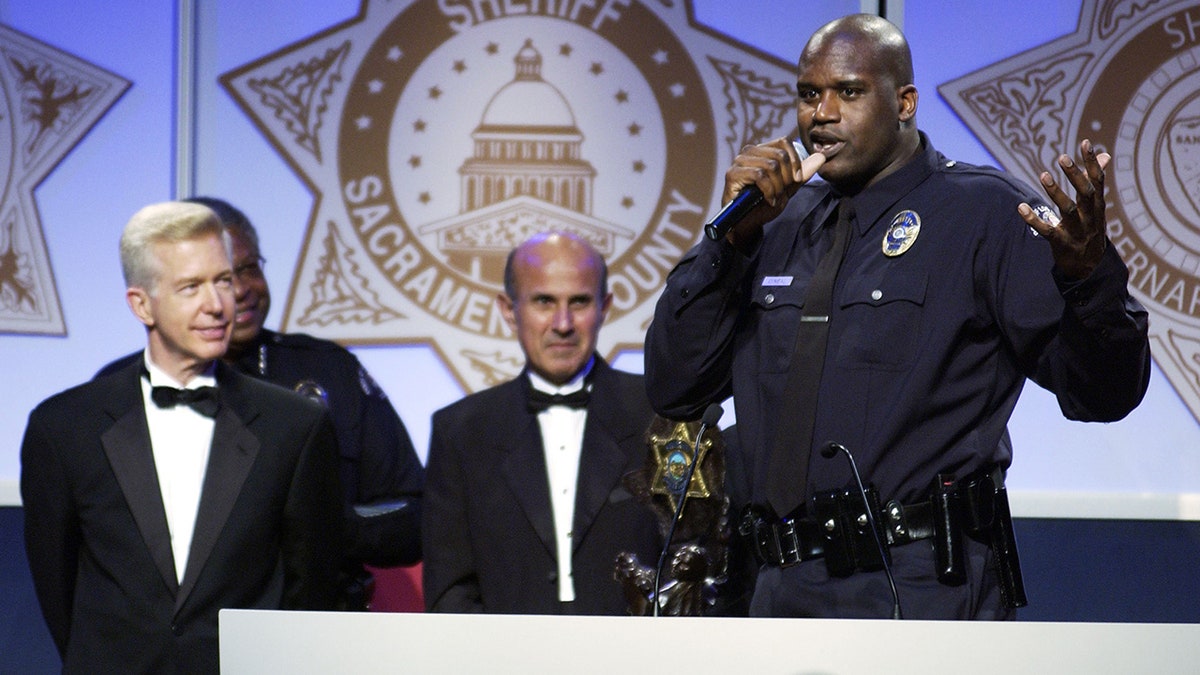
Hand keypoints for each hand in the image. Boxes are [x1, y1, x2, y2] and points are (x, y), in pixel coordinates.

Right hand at [723, 138, 825, 251]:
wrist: (748, 223)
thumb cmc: (764, 204)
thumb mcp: (788, 188)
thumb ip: (802, 172)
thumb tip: (821, 156)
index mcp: (762, 151)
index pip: (783, 142)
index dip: (795, 160)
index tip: (797, 180)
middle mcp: (749, 152)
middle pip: (779, 154)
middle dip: (787, 177)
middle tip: (783, 193)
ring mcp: (739, 162)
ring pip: (770, 165)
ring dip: (778, 186)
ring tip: (774, 198)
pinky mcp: (732, 174)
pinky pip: (759, 175)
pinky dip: (768, 190)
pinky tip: (768, 200)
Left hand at [1018, 138, 1109, 279]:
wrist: (1089, 266)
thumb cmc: (1090, 228)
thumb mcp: (1096, 206)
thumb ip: (1096, 181)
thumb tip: (1104, 155)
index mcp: (1097, 206)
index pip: (1097, 180)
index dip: (1092, 162)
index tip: (1085, 143)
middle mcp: (1089, 217)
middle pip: (1085, 193)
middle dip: (1075, 175)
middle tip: (1062, 157)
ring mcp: (1076, 231)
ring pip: (1067, 210)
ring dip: (1055, 193)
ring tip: (1043, 175)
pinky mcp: (1060, 243)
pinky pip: (1046, 230)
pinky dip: (1033, 219)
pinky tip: (1021, 208)